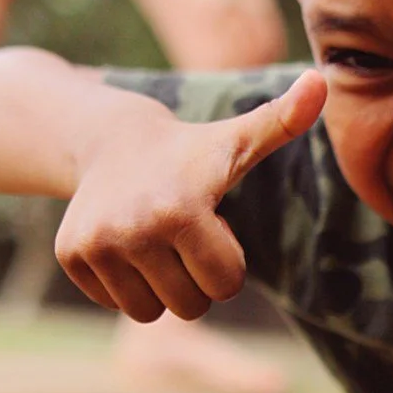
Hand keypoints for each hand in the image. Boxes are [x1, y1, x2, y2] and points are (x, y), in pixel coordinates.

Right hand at [55, 70, 324, 321]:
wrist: (113, 140)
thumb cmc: (191, 152)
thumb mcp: (239, 139)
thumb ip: (284, 120)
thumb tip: (321, 80)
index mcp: (182, 212)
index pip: (225, 286)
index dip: (226, 261)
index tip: (211, 223)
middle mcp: (133, 231)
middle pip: (189, 307)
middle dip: (195, 279)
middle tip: (182, 235)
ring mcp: (97, 246)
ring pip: (149, 312)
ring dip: (161, 287)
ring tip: (156, 241)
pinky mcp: (70, 256)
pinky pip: (114, 303)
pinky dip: (126, 284)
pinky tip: (127, 243)